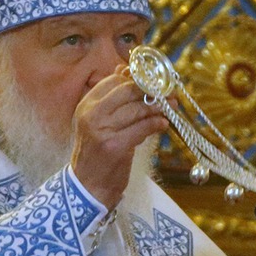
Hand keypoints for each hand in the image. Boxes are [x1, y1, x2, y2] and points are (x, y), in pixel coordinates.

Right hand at [70, 65, 166, 208]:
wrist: (87, 185)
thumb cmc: (97, 152)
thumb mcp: (98, 122)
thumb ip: (111, 99)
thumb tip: (124, 70)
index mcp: (86, 105)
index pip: (114, 81)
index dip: (137, 78)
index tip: (154, 81)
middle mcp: (91, 114)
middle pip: (127, 91)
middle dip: (151, 90)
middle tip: (168, 92)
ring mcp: (102, 130)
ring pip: (137, 109)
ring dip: (157, 108)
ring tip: (169, 108)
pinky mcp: (115, 146)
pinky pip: (142, 128)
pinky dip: (155, 124)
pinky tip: (163, 124)